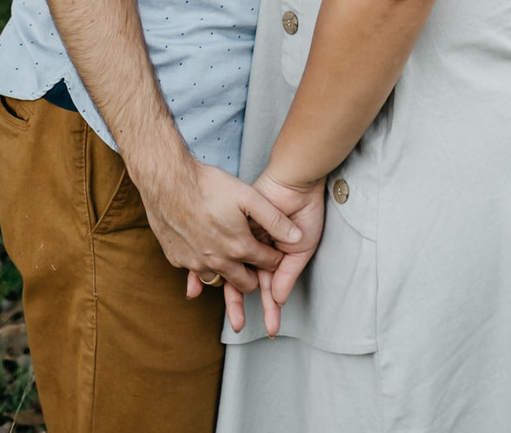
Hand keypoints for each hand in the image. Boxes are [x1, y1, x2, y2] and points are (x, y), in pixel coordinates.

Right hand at [141, 157, 301, 293]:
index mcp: (239, 248)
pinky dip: (203, 266)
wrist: (168, 181)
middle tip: (257, 263)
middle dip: (255, 275)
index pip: (267, 264)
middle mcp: (218, 263)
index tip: (277, 251)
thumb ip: (274, 219)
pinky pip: (196, 272)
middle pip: (245, 283)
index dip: (275, 257)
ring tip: (232, 259)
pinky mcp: (177, 260)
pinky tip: (205, 250)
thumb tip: (297, 236)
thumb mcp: (248, 196)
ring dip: (228, 273)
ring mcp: (195, 264)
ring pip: (219, 280)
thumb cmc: (208, 185)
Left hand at [212, 172, 325, 336]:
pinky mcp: (234, 227)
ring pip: (232, 270)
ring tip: (229, 314)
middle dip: (242, 305)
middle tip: (239, 326)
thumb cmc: (304, 212)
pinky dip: (212, 265)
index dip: (271, 308)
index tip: (272, 328)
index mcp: (275, 256)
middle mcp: (257, 250)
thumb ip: (287, 273)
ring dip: (230, 293)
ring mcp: (245, 239)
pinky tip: (205, 282)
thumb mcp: (301, 247)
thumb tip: (277, 299)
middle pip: (246, 282)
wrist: (295, 182)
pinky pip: (220, 249)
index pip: (270, 287)